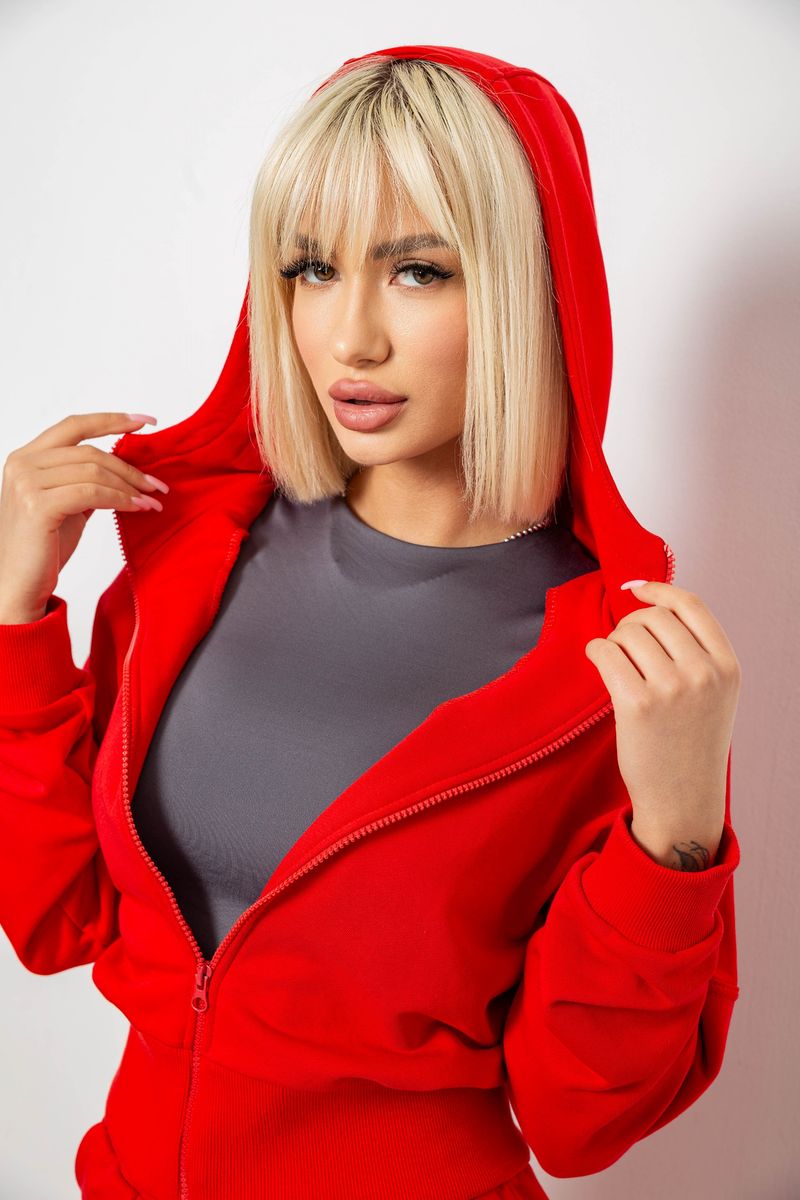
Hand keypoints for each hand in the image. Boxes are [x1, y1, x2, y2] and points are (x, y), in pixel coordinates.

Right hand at [0, 412, 166, 623]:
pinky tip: (137, 508)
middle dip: (130, 468)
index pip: (73, 426)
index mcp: (27, 457)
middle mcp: (23, 464)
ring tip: (151, 500)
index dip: (111, 419)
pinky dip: (120, 499)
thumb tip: (124, 467)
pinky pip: (91, 493)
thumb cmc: (43, 548)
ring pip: (93, 471)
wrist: (18, 585)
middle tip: (158, 485)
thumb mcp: (66, 504)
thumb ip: (85, 481)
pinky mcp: (37, 506)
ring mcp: (26, 483)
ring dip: (130, 486)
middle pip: (90, 452)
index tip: (146, 421)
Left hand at [584, 581, 741, 868]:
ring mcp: (672, 688)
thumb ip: (696, 653)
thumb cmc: (691, 745)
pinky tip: (597, 661)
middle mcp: (704, 673)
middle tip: (623, 646)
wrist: (683, 799)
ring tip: (615, 663)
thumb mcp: (715, 694)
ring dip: (613, 641)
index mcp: (727, 666)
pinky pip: (606, 653)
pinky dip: (596, 651)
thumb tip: (650, 607)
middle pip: (654, 617)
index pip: (692, 606)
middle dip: (631, 625)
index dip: (659, 590)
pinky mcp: (638, 704)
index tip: (636, 589)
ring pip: (627, 633)